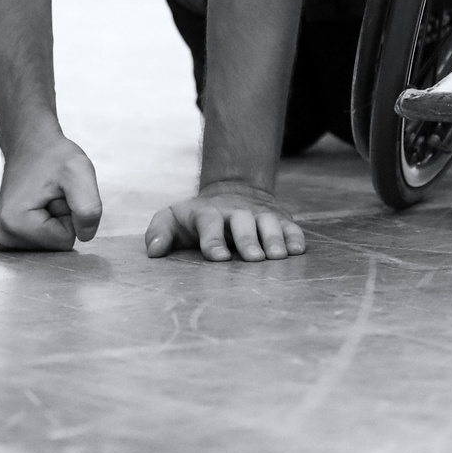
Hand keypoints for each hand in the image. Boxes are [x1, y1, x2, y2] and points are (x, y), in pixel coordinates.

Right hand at [0, 130, 101, 251]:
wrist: (31, 145)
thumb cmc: (54, 156)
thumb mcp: (79, 172)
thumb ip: (89, 208)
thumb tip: (85, 236)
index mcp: (14, 224)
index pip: (64, 241)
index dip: (68, 215)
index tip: (56, 193)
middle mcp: (0, 236)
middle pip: (54, 247)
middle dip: (60, 219)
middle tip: (50, 194)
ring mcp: (0, 238)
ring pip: (48, 246)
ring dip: (53, 221)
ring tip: (43, 197)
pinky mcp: (3, 238)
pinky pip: (40, 244)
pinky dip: (44, 225)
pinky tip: (36, 204)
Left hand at [144, 179, 306, 262]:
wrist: (233, 193)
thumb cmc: (197, 218)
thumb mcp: (173, 218)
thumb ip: (159, 231)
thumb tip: (153, 252)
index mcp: (208, 212)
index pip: (209, 223)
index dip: (213, 239)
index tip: (217, 257)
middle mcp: (236, 211)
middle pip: (243, 222)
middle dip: (248, 240)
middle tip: (254, 259)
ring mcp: (259, 214)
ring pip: (269, 223)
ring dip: (274, 239)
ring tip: (278, 257)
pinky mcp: (279, 218)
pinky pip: (290, 226)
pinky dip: (295, 237)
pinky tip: (298, 250)